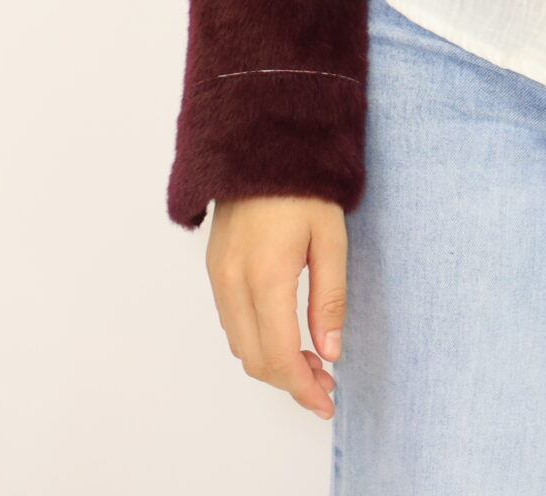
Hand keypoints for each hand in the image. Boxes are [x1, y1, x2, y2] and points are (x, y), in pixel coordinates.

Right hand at [206, 196, 347, 418]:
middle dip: (291, 381)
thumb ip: (330, 299)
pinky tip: (284, 334)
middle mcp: (233, 282)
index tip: (327, 401)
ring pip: (240, 345)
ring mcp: (218, 276)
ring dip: (272, 363)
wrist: (261, 143)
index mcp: (266, 276)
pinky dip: (256, 340)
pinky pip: (232, 322)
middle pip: (255, 360)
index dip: (303, 388)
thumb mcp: (331, 239)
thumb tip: (330, 353)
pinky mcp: (214, 268)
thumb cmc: (305, 186)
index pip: (279, 356)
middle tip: (326, 381)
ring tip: (311, 361)